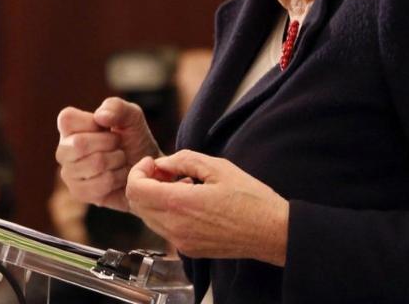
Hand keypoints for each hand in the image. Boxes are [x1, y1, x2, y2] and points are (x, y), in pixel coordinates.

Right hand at [56, 97, 159, 211]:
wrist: (147, 170)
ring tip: (120, 161)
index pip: (67, 120)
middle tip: (118, 146)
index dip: (93, 124)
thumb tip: (100, 117)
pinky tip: (118, 177)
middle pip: (79, 143)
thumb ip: (117, 107)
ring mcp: (69, 173)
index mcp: (69, 127)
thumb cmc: (135, 140)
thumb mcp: (132, 117)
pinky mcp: (79, 193)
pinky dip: (116, 179)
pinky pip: (99, 185)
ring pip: (94, 164)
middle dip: (110, 143)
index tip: (107, 128)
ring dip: (117, 161)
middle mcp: (64, 150)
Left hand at [125, 150, 288, 265]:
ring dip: (154, 197)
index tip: (153, 162)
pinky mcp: (189, 249)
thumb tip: (161, 163)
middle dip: (144, 182)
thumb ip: (183, 160)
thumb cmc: (251, 199)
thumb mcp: (218, 167)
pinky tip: (188, 200)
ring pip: (148, 217)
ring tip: (180, 184)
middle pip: (136, 204)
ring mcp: (181, 242)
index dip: (138, 171)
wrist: (273, 233)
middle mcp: (175, 227)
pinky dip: (165, 211)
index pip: (135, 189)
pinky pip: (163, 228)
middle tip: (165, 171)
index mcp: (180, 204)